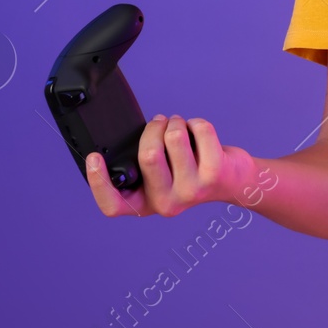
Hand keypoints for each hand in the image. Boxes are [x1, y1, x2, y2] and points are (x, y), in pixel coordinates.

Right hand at [86, 114, 255, 217]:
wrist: (233, 181)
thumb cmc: (190, 171)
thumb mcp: (162, 175)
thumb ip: (142, 162)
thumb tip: (130, 134)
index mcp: (145, 204)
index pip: (113, 205)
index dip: (98, 182)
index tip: (94, 156)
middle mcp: (166, 204)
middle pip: (148, 155)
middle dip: (154, 128)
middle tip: (161, 123)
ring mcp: (191, 191)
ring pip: (174, 137)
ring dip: (176, 122)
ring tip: (180, 126)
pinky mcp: (214, 174)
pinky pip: (200, 130)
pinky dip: (198, 122)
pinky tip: (199, 131)